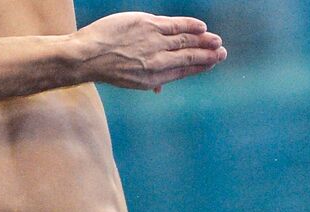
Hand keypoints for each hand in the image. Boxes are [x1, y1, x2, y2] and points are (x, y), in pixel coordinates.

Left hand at [74, 12, 226, 91]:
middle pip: (188, 57)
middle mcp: (157, 62)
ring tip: (217, 41)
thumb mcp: (129, 80)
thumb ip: (149, 79)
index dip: (199, 67)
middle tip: (222, 53)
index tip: (211, 64)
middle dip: (207, 56)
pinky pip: (175, 25)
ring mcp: (153, 43)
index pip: (182, 72)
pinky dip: (190, 26)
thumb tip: (160, 88)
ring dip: (203, 41)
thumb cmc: (106, 68)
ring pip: (185, 41)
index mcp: (153, 78)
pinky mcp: (148, 25)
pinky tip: (201, 27)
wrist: (86, 57)